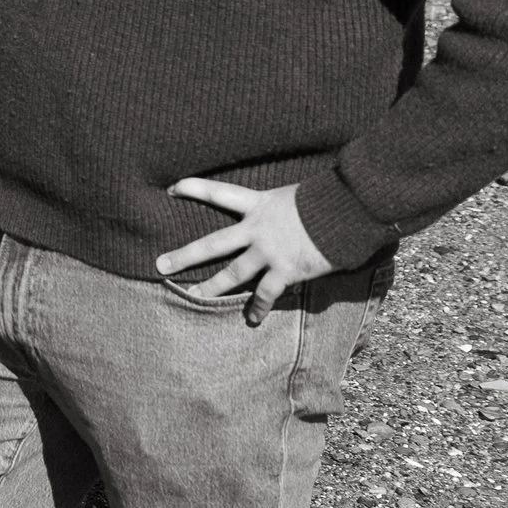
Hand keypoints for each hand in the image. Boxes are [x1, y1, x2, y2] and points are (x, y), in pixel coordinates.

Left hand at [158, 178, 332, 325]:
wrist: (348, 212)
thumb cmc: (326, 199)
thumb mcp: (294, 195)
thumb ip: (279, 207)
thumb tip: (282, 212)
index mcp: (258, 204)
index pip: (217, 191)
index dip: (193, 188)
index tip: (171, 188)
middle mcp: (256, 229)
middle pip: (211, 244)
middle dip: (184, 255)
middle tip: (160, 265)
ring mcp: (269, 252)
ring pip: (232, 274)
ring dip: (211, 288)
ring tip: (192, 298)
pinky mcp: (286, 271)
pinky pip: (266, 294)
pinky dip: (259, 308)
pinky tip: (252, 320)